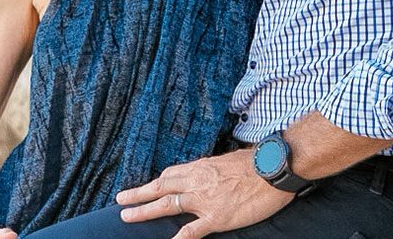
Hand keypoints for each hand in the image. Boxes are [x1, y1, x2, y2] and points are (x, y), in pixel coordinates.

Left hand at [116, 149, 293, 238]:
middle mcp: (197, 181)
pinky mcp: (217, 218)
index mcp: (201, 166)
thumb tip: (205, 174)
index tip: (143, 187)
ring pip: (167, 205)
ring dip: (145, 211)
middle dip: (139, 194)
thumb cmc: (255, 163)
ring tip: (127, 217)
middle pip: (161, 186)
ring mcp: (205, 200)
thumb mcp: (227, 160)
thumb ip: (212, 170)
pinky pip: (192, 231)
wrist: (272, 169)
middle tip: (120, 199)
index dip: (156, 182)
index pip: (171, 174)